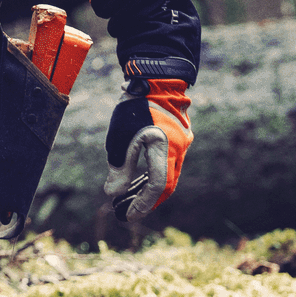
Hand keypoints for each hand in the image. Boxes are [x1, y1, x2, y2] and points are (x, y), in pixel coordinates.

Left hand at [103, 76, 190, 243]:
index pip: (157, 185)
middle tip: (125, 212)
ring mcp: (182, 144)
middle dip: (145, 200)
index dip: (143, 203)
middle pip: (164, 185)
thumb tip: (113, 194)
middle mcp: (178, 149)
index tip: (128, 216)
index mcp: (164, 147)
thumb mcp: (119, 138)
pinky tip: (135, 181)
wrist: (155, 80)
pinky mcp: (179, 140)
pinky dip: (152, 173)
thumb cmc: (134, 107)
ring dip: (147, 188)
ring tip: (125, 198)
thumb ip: (119, 168)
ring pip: (166, 174)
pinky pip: (167, 163)